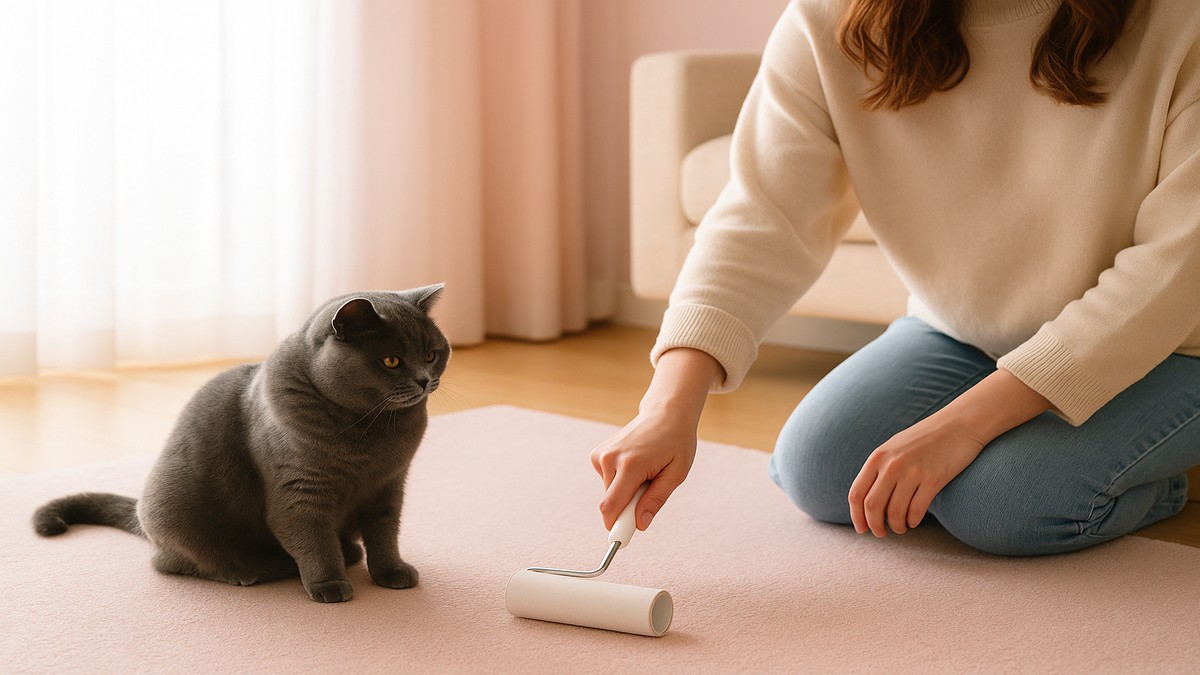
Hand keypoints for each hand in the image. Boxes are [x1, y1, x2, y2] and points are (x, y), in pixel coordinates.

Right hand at [591, 347, 719, 530]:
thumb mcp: (677, 473)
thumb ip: (656, 500)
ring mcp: (601, 455)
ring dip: (626, 493)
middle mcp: (610, 458)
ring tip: (645, 473)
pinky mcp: (598, 455)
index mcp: (631, 464)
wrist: (665, 413)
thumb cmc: (676, 442)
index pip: (611, 506)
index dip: (615, 527)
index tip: (621, 541)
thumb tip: (639, 525)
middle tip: (648, 495)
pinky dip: (620, 482)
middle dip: (626, 509)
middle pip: (610, 504)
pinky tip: (635, 466)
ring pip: (608, 494)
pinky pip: (607, 482)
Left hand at [848, 412, 985, 536]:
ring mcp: (913, 472)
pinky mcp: (934, 479)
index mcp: (877, 457)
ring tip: (901, 527)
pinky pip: (917, 510)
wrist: (959, 423)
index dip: (856, 517)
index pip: (857, 494)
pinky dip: (913, 521)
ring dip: (897, 526)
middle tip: (881, 534)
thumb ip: (879, 468)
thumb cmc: (925, 438)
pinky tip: (914, 521)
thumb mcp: (894, 448)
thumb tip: (866, 500)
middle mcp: (892, 464)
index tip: (862, 529)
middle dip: (875, 526)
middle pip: (872, 507)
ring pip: (895, 512)